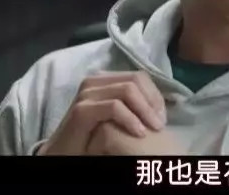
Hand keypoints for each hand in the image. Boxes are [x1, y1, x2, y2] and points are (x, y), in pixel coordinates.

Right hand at [38, 71, 166, 154]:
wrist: (66, 151)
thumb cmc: (94, 134)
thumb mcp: (118, 115)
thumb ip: (134, 103)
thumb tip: (161, 104)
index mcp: (105, 79)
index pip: (139, 77)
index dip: (155, 95)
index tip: (162, 116)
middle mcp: (95, 80)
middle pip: (135, 80)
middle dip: (153, 101)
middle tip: (160, 123)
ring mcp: (87, 93)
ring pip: (127, 90)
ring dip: (145, 110)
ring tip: (153, 128)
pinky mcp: (82, 109)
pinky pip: (114, 107)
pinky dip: (130, 119)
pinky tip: (139, 132)